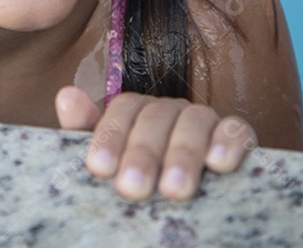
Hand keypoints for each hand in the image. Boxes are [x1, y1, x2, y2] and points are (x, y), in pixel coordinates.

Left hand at [55, 86, 255, 200]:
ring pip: (195, 120)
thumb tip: (66, 95)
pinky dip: (229, 141)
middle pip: (156, 116)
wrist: (177, 207)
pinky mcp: (236, 137)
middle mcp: (169, 111)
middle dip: (143, 153)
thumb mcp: (110, 162)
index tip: (99, 168)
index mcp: (137, 113)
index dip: (110, 134)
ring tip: (173, 190)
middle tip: (132, 189)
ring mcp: (203, 121)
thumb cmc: (138, 180)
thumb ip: (86, 132)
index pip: (123, 108)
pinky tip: (219, 163)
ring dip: (183, 154)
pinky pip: (236, 129)